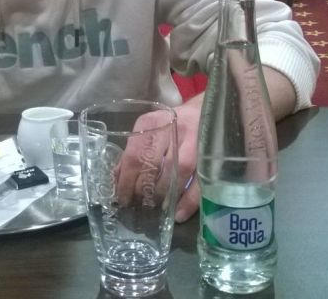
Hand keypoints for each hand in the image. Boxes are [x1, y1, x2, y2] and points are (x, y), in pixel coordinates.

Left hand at [115, 94, 201, 223]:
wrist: (205, 112)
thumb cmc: (172, 125)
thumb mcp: (150, 130)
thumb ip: (135, 151)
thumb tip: (117, 178)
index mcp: (153, 123)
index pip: (134, 155)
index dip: (126, 180)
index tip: (121, 196)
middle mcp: (173, 132)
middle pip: (152, 166)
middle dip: (142, 190)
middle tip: (137, 204)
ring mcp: (194, 144)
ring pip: (175, 176)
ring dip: (162, 196)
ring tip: (154, 208)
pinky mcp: (210, 158)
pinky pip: (198, 184)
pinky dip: (187, 202)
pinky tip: (178, 214)